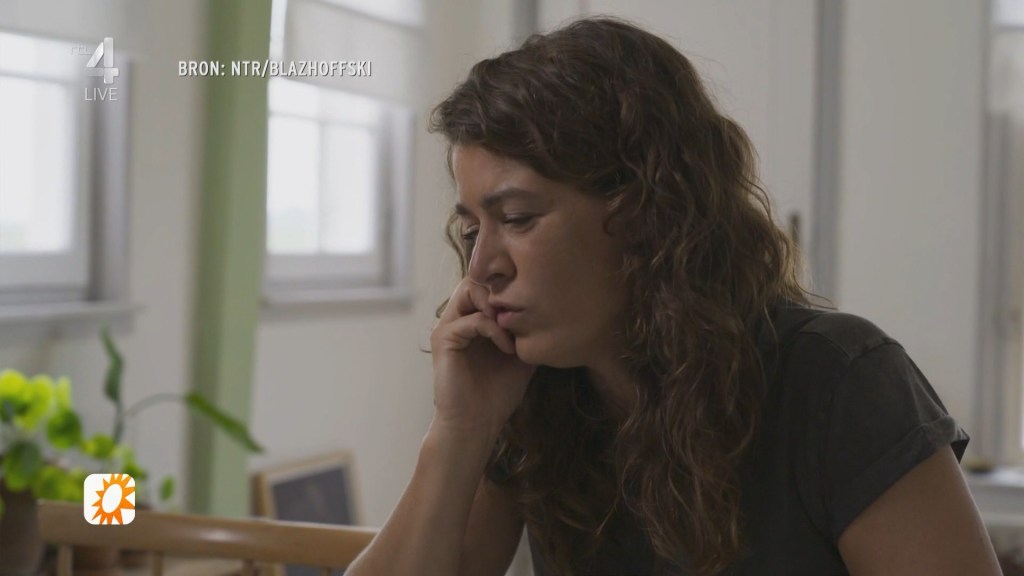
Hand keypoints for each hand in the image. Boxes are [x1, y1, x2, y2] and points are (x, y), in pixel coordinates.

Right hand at [429, 278, 535, 437]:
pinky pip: (470, 319)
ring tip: (512, 329)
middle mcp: (458, 319)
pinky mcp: (443, 340)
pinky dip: (493, 330)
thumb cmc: (498, 394)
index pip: (488, 284)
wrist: (477, 424)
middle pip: (476, 278)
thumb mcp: (522, 356)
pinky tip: (507, 348)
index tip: (532, 306)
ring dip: (495, 304)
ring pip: (469, 289)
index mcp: (474, 320)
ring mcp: (449, 327)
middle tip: (519, 315)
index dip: (509, 288)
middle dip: (501, 291)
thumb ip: (527, 331)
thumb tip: (550, 312)